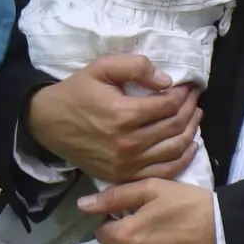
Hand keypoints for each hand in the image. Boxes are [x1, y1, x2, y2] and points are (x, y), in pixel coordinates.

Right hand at [24, 55, 200, 183]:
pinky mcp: (124, 177)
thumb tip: (167, 80)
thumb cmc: (76, 92)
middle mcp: (128, 144)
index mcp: (123, 115)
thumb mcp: (101, 67)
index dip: (184, 94)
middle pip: (174, 127)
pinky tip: (190, 145)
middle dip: (189, 110)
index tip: (190, 86)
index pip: (168, 105)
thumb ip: (134, 67)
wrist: (49, 122)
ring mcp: (127, 165)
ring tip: (194, 117)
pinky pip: (163, 172)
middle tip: (194, 98)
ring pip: (174, 151)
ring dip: (190, 132)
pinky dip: (182, 159)